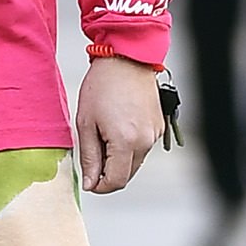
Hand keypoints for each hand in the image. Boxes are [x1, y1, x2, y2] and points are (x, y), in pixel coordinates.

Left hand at [75, 54, 164, 194]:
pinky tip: (118, 126)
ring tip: (104, 135)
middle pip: (127, 175)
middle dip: (109, 173)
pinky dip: (130, 146)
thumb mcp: (86, 123)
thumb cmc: (102, 86)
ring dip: (120, 159)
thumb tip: (90, 182)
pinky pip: (143, 147)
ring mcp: (155, 134)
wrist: (127, 59)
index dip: (100, 186)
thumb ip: (89, 157)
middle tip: (93, 154)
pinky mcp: (159, 126)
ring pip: (136, 162)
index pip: (115, 181)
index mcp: (126, 142)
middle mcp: (145, 141)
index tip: (89, 180)